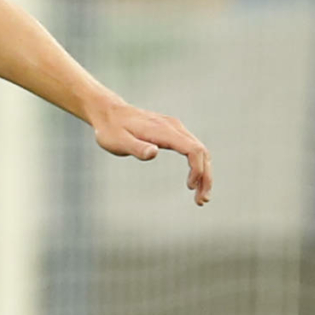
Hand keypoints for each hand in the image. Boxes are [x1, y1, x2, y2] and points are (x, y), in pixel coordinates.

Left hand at [92, 101, 212, 205]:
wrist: (109, 113)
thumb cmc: (111, 130)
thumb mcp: (118, 142)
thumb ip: (137, 148)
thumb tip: (153, 152)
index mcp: (164, 130)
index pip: (193, 149)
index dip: (197, 169)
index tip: (190, 187)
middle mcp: (174, 127)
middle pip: (202, 152)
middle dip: (205, 177)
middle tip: (202, 200)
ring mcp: (175, 128)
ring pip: (200, 151)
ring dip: (204, 173)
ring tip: (200, 196)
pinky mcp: (173, 132)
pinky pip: (193, 149)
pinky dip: (198, 166)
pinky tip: (194, 181)